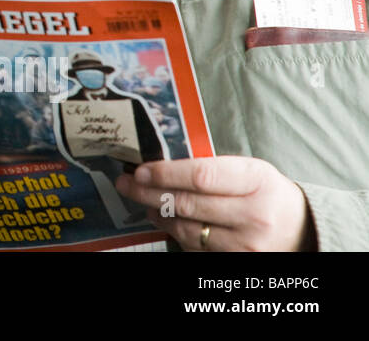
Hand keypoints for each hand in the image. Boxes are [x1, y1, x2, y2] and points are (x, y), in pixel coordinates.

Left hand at [114, 155, 314, 250]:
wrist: (302, 228)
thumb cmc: (266, 191)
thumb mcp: (248, 169)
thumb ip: (210, 167)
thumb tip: (159, 165)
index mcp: (256, 180)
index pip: (201, 176)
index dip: (165, 173)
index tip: (141, 170)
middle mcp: (253, 214)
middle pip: (187, 204)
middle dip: (148, 192)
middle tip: (126, 183)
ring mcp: (246, 244)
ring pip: (186, 229)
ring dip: (158, 213)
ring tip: (142, 200)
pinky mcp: (238, 262)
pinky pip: (195, 248)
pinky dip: (174, 233)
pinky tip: (164, 220)